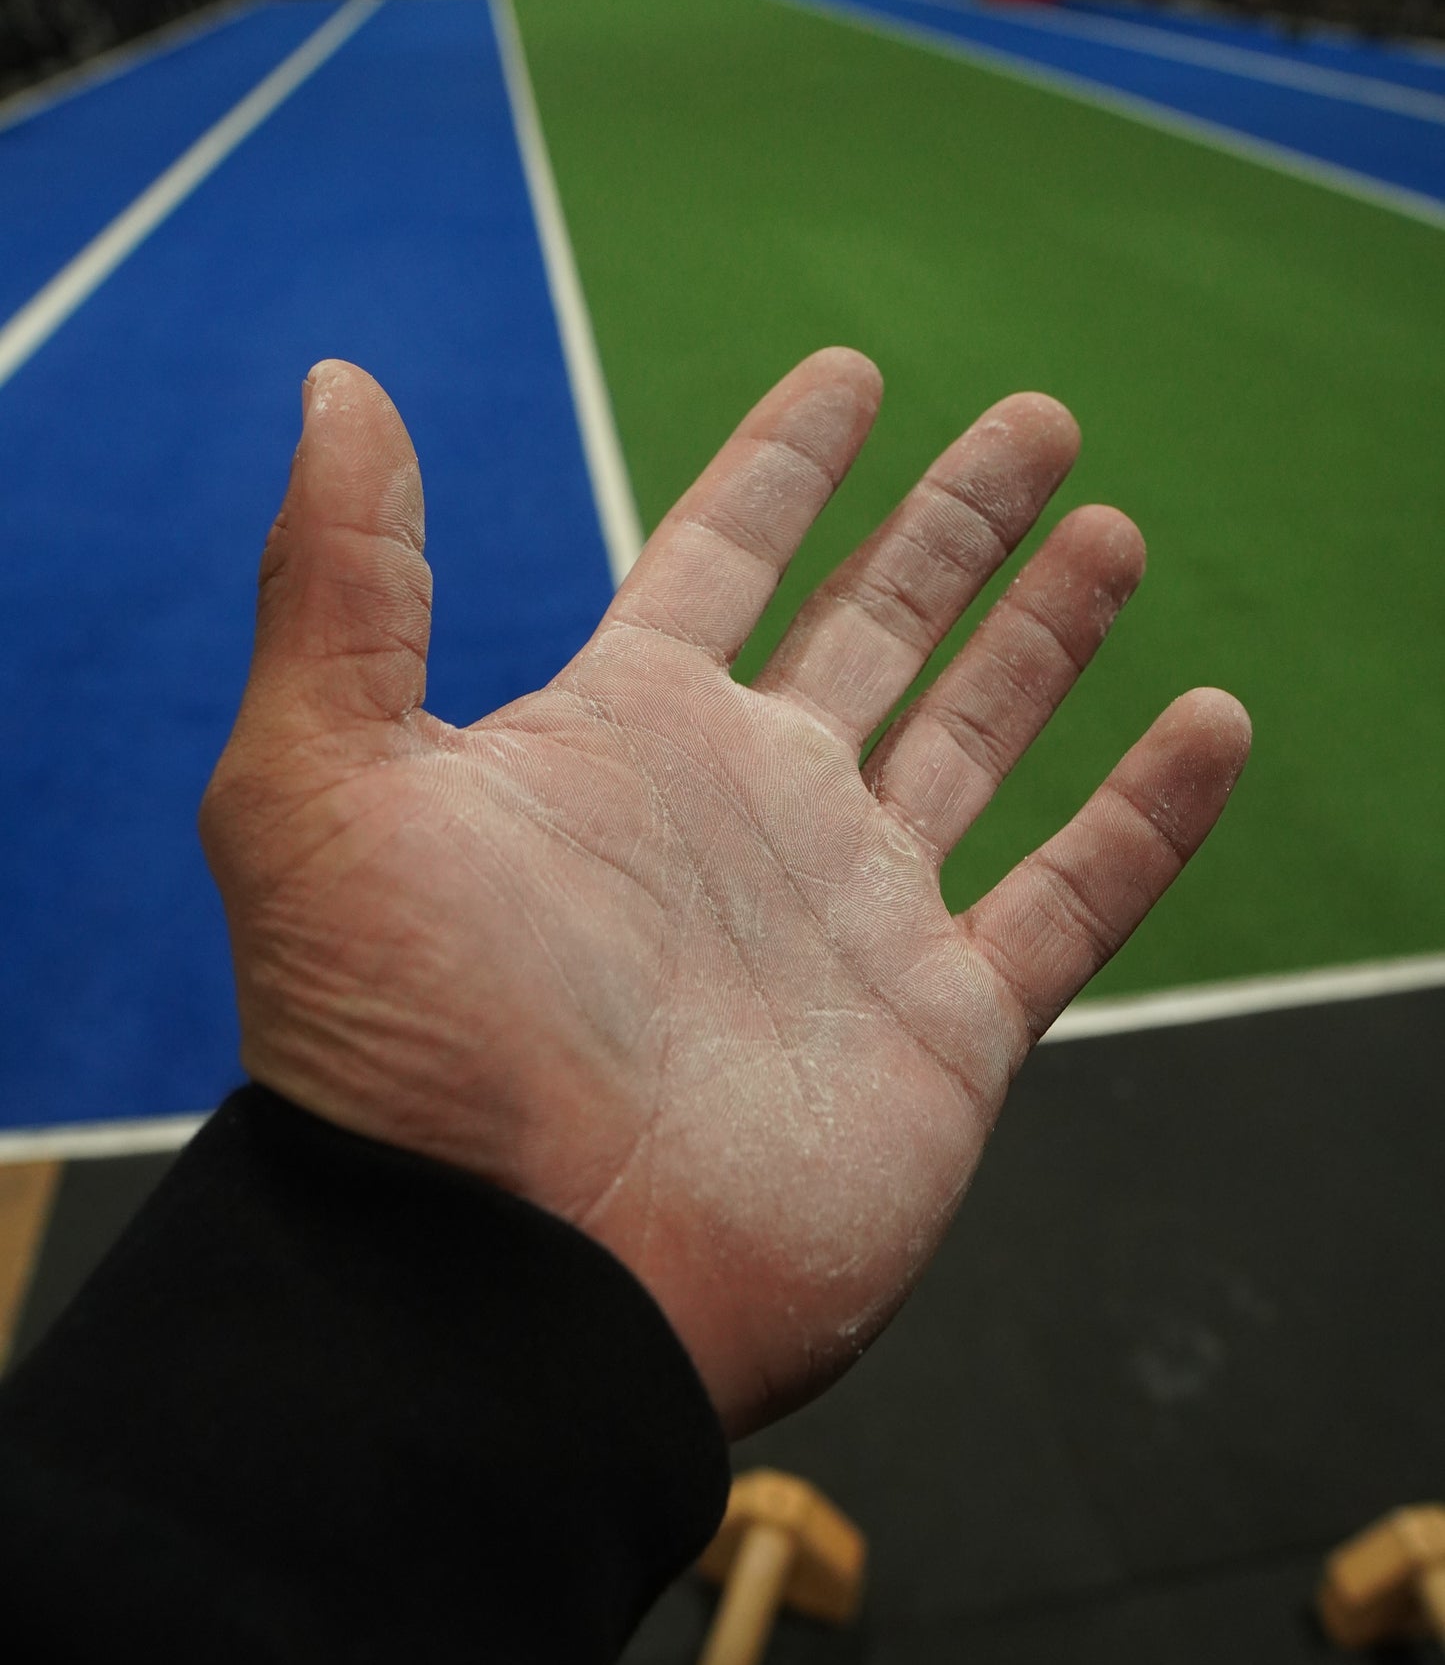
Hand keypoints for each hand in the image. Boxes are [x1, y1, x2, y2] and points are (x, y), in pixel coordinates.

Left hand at [201, 352, 1248, 1435]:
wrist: (496, 1291)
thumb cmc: (400, 1048)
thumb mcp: (320, 786)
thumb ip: (342, 579)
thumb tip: (336, 380)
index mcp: (619, 736)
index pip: (723, 554)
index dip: (786, 461)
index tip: (853, 373)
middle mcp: (748, 808)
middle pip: (880, 624)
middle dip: (956, 522)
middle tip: (1042, 418)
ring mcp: (853, 918)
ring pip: (983, 740)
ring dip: (1050, 636)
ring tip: (1115, 532)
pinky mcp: (942, 1033)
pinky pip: (1075, 902)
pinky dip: (1149, 818)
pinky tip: (1213, 722)